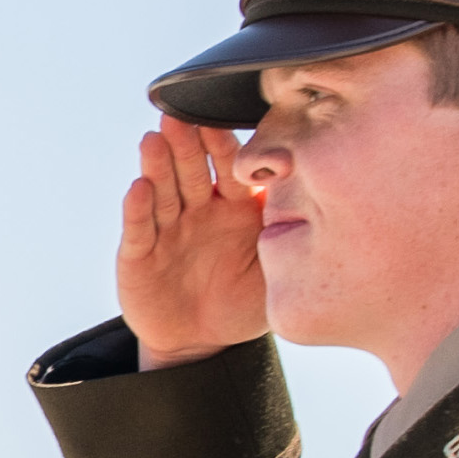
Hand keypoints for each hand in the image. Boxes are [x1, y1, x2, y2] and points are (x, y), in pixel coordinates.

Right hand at [118, 122, 268, 364]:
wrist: (202, 341)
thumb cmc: (244, 300)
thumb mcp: (275, 269)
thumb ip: (289, 234)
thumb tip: (319, 198)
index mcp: (235, 206)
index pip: (231, 168)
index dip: (225, 146)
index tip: (223, 121)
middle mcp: (198, 210)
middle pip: (191, 169)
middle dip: (186, 143)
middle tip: (181, 116)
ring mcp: (167, 229)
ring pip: (163, 191)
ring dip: (157, 165)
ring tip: (153, 139)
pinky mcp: (139, 255)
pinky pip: (140, 229)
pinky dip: (139, 209)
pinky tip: (139, 188)